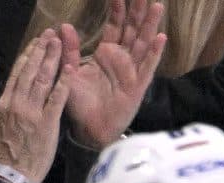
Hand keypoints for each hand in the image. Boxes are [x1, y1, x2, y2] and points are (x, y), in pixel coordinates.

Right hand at [0, 25, 71, 182]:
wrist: (11, 176)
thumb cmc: (6, 155)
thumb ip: (8, 108)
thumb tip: (14, 93)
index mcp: (4, 104)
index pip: (17, 73)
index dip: (27, 56)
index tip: (35, 43)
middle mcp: (17, 104)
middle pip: (30, 71)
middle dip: (41, 50)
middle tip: (50, 35)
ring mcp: (32, 113)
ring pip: (43, 79)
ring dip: (52, 59)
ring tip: (59, 44)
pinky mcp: (47, 123)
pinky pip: (57, 98)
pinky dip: (64, 81)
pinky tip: (70, 68)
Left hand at [63, 0, 165, 150]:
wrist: (90, 129)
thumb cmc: (81, 103)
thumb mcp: (71, 73)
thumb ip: (70, 51)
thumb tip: (63, 26)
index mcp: (106, 53)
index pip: (114, 26)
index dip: (117, 10)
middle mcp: (122, 58)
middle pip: (133, 29)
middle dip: (138, 11)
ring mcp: (132, 70)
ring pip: (143, 43)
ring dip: (150, 25)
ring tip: (156, 6)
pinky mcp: (138, 85)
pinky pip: (148, 67)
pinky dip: (154, 53)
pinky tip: (161, 37)